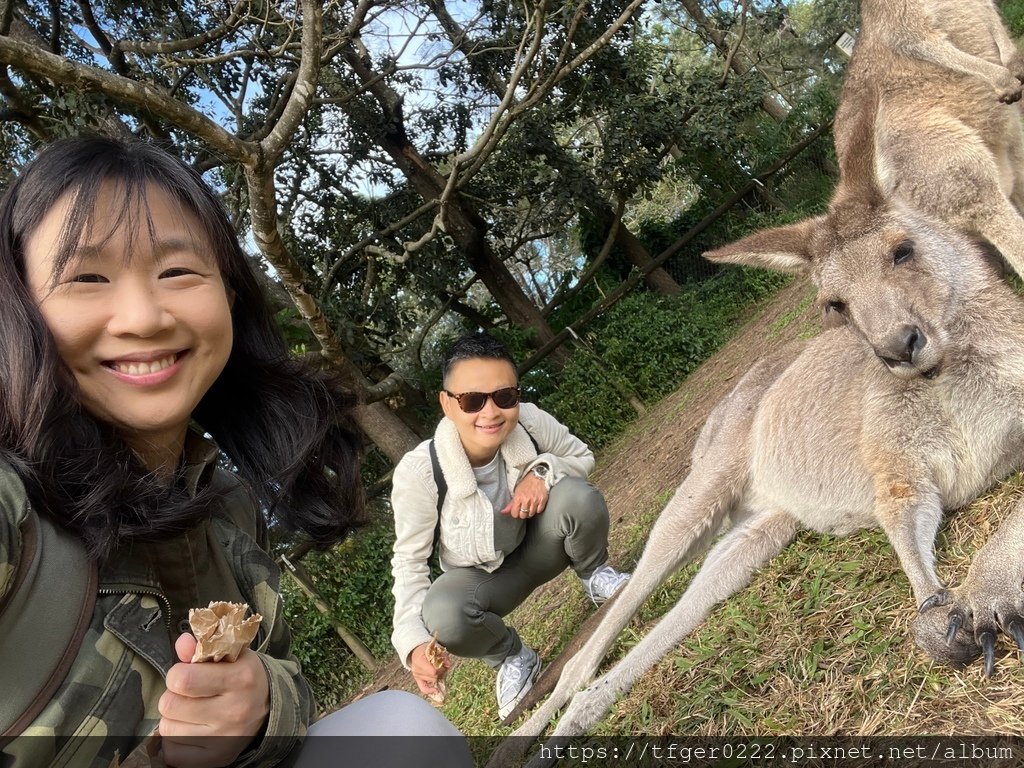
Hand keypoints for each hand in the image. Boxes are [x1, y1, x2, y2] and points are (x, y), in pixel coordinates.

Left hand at [159, 633, 269, 767]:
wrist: (269, 710)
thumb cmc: (244, 678)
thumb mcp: (231, 656)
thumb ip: (203, 648)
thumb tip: (182, 643)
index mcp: (240, 679)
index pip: (183, 679)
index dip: (177, 674)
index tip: (185, 673)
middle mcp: (234, 711)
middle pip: (169, 705)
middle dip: (173, 696)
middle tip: (188, 694)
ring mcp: (224, 739)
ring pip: (167, 728)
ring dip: (174, 719)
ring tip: (192, 712)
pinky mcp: (214, 759)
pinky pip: (171, 752)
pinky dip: (175, 741)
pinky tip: (192, 730)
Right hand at [409, 641, 450, 696]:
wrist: (416, 651)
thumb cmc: (426, 649)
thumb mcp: (435, 648)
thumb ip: (443, 656)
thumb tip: (449, 664)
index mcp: (420, 660)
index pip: (433, 671)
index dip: (440, 669)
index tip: (443, 664)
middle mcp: (417, 669)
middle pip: (433, 677)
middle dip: (440, 672)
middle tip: (442, 666)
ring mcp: (416, 675)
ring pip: (431, 681)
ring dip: (437, 677)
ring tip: (438, 670)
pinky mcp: (417, 680)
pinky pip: (423, 688)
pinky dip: (430, 690)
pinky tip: (436, 690)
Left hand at [501, 472, 548, 518]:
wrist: (537, 476)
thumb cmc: (526, 483)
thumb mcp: (516, 491)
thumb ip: (511, 503)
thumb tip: (503, 512)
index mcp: (518, 498)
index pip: (515, 513)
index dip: (515, 513)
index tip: (516, 510)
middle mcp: (526, 500)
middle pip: (523, 515)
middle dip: (522, 513)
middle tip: (523, 508)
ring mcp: (535, 501)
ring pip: (531, 514)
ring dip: (530, 512)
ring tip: (529, 506)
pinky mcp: (542, 501)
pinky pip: (539, 511)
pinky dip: (537, 509)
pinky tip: (535, 505)